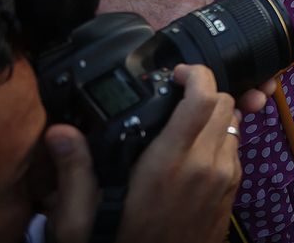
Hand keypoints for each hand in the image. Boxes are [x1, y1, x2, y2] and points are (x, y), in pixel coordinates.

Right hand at [45, 65, 242, 242]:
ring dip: (212, 118)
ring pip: (232, 126)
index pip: (203, 98)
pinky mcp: (230, 196)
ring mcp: (224, 181)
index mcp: (170, 164)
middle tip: (174, 98)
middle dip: (203, 92)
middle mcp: (206, 167)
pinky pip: (234, 152)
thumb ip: (74, 171)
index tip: (174, 73)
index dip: (195, 75)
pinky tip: (189, 156)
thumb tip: (60, 132)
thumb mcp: (79, 220)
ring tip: (179, 127)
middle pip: (224, 104)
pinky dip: (218, 142)